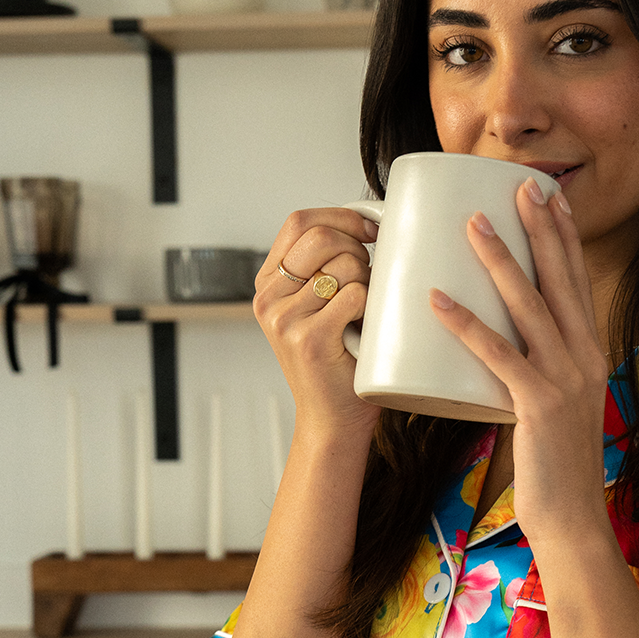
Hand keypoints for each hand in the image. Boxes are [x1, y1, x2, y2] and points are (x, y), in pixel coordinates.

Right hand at [254, 208, 380, 442]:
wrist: (331, 421)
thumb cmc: (336, 362)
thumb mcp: (316, 307)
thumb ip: (323, 268)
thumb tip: (369, 222)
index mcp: (268, 283)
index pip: (299, 222)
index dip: (341, 217)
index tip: (370, 229)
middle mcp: (268, 298)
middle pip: (321, 237)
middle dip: (357, 251)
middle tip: (367, 281)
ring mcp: (284, 319)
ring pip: (344, 266)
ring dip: (368, 283)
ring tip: (363, 313)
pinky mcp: (308, 339)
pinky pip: (355, 296)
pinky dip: (370, 308)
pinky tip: (364, 329)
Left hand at [429, 178, 612, 550]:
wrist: (572, 520)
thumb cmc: (555, 468)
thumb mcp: (554, 409)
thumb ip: (534, 375)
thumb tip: (497, 350)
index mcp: (591, 356)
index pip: (578, 284)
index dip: (564, 237)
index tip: (547, 198)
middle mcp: (585, 359)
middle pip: (560, 280)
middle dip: (540, 229)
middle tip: (519, 186)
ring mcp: (565, 380)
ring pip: (529, 306)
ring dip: (498, 261)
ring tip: (471, 224)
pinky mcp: (538, 405)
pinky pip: (497, 355)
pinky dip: (466, 324)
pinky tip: (438, 300)